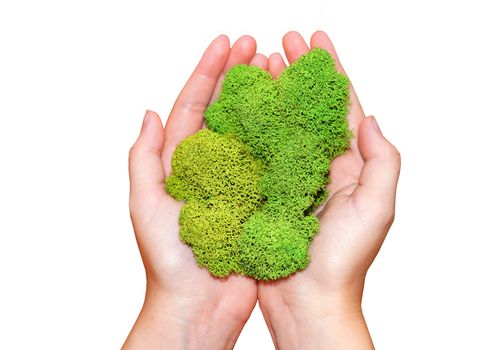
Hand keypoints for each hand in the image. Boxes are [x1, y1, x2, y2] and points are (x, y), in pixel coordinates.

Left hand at [123, 35, 269, 349]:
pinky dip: (280, 137)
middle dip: (238, 76)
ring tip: (278, 70)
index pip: (192, 107)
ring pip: (251, 130)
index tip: (226, 45)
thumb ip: (144, 160)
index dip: (208, 73)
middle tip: (257, 46)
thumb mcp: (146, 207)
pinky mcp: (258, 199)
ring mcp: (236, 180)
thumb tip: (150, 113)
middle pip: (225, 110)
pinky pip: (270, 162)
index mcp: (180, 163)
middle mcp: (210, 166)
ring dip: (263, 99)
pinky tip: (293, 116)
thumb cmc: (168, 262)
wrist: (199, 307)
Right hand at [257, 31, 400, 348]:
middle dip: (297, 73)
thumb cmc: (344, 260)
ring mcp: (290, 177)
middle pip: (307, 108)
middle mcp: (319, 166)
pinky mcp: (265, 191)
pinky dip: (250, 127)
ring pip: (280, 124)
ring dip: (271, 92)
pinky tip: (239, 105)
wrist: (307, 301)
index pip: (341, 107)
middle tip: (282, 40)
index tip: (315, 39)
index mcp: (349, 165)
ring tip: (260, 63)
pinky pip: (257, 152)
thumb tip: (369, 117)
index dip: (330, 71)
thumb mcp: (378, 207)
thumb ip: (383, 159)